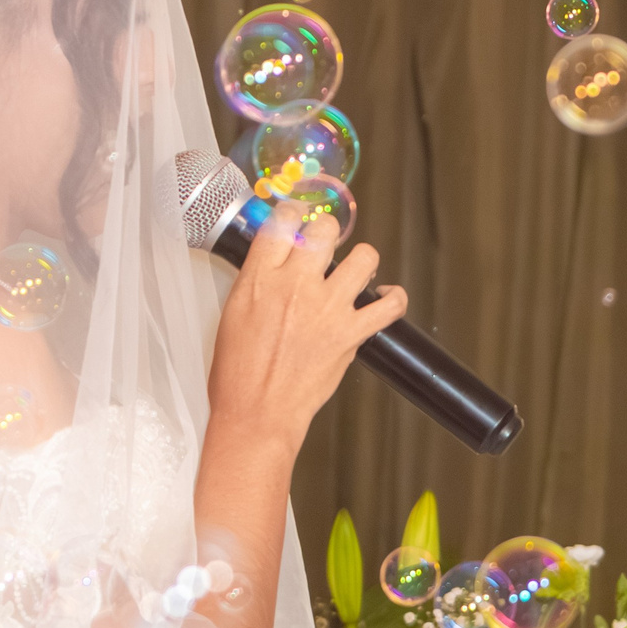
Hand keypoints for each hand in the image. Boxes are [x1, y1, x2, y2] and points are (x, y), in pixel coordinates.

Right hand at [207, 205, 406, 453]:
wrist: (257, 413)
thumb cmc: (238, 372)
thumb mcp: (232, 313)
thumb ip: (257, 280)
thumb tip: (275, 261)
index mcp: (260, 278)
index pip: (283, 222)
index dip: (294, 215)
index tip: (298, 219)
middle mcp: (296, 285)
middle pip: (325, 230)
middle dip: (327, 233)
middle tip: (325, 248)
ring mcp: (327, 308)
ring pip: (364, 257)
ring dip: (362, 261)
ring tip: (355, 271)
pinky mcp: (351, 333)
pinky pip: (390, 304)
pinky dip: (394, 297)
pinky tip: (385, 296)